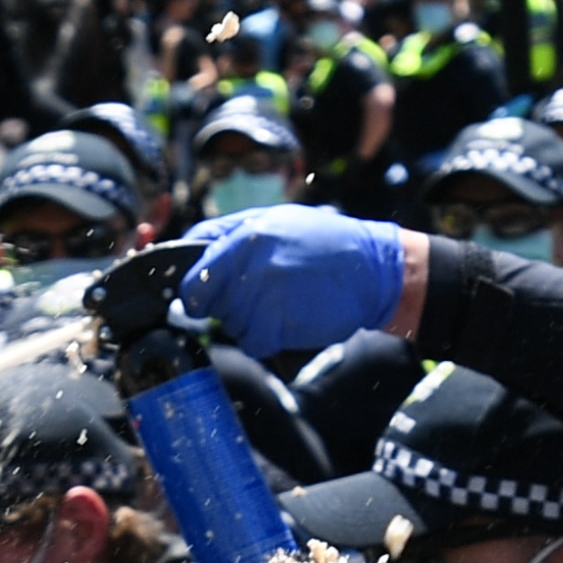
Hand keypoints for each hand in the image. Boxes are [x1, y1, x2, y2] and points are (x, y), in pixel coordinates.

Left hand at [172, 205, 408, 351]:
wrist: (371, 270)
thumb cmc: (324, 242)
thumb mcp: (276, 220)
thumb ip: (232, 234)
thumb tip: (191, 248)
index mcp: (243, 239)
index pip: (192, 280)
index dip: (193, 294)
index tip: (201, 299)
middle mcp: (247, 269)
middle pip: (210, 306)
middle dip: (227, 304)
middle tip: (261, 293)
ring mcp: (259, 300)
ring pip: (231, 325)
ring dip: (250, 321)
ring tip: (283, 301)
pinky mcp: (273, 328)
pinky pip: (251, 343)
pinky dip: (266, 339)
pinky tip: (288, 320)